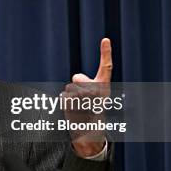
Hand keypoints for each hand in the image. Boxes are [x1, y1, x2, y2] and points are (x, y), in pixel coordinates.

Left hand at [62, 38, 112, 156]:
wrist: (90, 132)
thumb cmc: (91, 110)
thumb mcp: (92, 96)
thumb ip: (85, 83)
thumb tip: (76, 78)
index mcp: (104, 87)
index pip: (107, 67)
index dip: (106, 53)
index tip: (106, 39)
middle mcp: (99, 92)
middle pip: (77, 78)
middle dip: (76, 86)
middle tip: (83, 100)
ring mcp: (88, 99)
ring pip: (69, 88)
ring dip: (70, 97)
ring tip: (79, 107)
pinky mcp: (77, 107)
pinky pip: (63, 97)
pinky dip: (65, 103)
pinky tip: (73, 112)